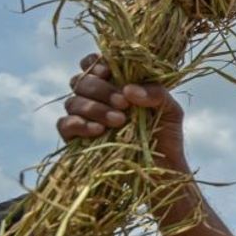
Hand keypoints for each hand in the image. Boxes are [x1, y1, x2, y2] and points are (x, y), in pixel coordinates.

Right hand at [56, 54, 188, 170]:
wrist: (162, 171)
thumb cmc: (166, 137)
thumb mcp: (170, 111)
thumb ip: (157, 93)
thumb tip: (128, 90)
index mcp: (116, 85)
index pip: (93, 64)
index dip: (96, 63)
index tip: (108, 72)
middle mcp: (96, 98)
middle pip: (81, 81)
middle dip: (101, 90)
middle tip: (123, 104)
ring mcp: (84, 118)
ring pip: (72, 101)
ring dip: (94, 108)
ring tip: (119, 121)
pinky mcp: (75, 139)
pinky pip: (64, 124)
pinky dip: (79, 124)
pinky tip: (98, 131)